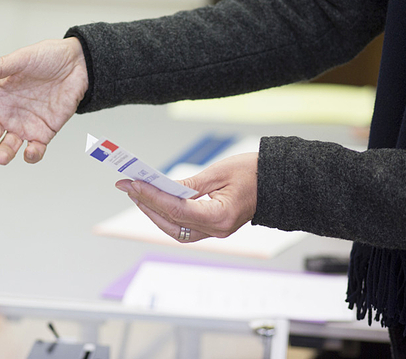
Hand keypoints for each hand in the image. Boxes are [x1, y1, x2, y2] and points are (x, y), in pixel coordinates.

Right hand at [0, 38, 88, 165]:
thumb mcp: (21, 59)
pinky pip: (34, 150)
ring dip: (2, 155)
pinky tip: (29, 151)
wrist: (78, 64)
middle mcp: (6, 114)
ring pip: (7, 147)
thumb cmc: (47, 57)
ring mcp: (24, 125)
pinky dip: (31, 155)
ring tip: (0, 158)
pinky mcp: (43, 132)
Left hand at [116, 153, 257, 241]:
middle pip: (172, 222)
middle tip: (127, 186)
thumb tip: (161, 187)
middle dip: (146, 204)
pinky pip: (183, 227)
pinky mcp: (213, 227)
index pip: (178, 210)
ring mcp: (215, 232)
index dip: (153, 197)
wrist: (277, 182)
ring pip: (174, 229)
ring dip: (153, 212)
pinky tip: (153, 201)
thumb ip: (188, 184)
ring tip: (136, 193)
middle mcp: (217, 230)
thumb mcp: (219, 172)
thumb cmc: (254, 173)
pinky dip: (166, 215)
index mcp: (222, 216)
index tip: (134, 184)